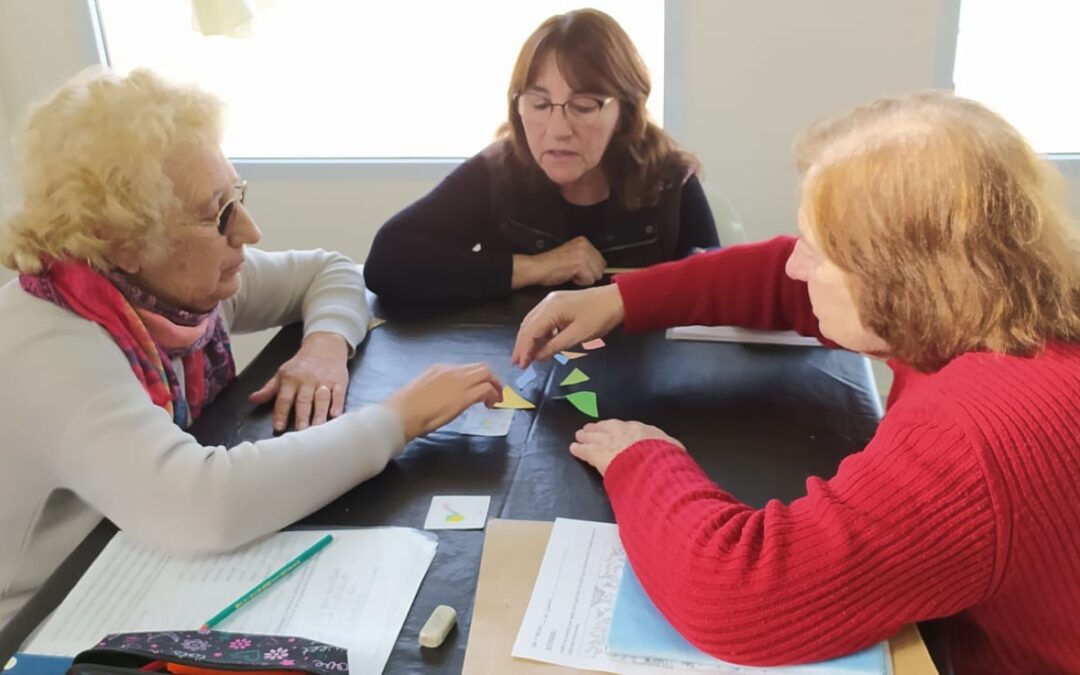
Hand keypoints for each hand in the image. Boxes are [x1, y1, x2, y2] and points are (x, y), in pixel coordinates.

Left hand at [250, 332, 349, 431]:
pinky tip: (334, 414)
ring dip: (319, 414)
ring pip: (321, 399)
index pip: (284, 398)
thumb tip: (253, 399)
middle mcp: (307, 380)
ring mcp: (324, 380)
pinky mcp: (339, 381)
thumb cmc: (302, 363)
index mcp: (290, 378)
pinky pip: (338, 394)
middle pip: (303, 401)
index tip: (278, 427)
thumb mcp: (283, 373)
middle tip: (301, 432)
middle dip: (302, 417)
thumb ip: (269, 389)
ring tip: (317, 428)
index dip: (281, 413)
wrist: (325, 345)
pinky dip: (337, 404)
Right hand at [385, 363, 502, 441]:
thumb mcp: (422, 390)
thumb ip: (436, 389)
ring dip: (495, 386)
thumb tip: (443, 397)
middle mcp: (451, 371)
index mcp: (440, 369)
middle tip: (495, 393)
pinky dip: (493, 395)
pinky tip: (491, 405)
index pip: (466, 369)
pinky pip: (486, 389)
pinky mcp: (464, 396)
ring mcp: (458, 382)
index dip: (476, 378)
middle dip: (492, 379)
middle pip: (481, 367)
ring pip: (486, 374)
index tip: (479, 390)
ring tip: (496, 400)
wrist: (400, 414)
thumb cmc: (405, 408)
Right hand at [511, 236, 606, 288]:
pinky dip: (579, 282)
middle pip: (601, 268)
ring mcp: (583, 254)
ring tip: (571, 273)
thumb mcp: (572, 256)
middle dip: (589, 274)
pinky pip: (589, 280)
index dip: (590, 269)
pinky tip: (569, 275)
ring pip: (596, 275)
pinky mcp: (580, 264)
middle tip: (573, 272)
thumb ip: (586, 258)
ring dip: (584, 278)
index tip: (578, 269)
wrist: (538, 268)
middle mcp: (585, 245)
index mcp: (583, 241)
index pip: (601, 260)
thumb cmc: (551, 265)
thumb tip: (599, 268)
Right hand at [511, 284, 624, 366]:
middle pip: (528, 326)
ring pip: (533, 322)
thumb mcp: (578, 335)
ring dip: (529, 340)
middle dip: (522, 345)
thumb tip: (537, 356)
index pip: (531, 331)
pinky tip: (540, 345)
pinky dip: (539, 333)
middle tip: (517, 363)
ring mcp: (552, 301)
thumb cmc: (600, 317)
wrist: (618, 299)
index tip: (521, 365)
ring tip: (526, 357)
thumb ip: (555, 346)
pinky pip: (543, 320)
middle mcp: (547, 303)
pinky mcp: (559, 303)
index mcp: (551, 309)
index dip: (524, 349)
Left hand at [570, 419, 684, 475]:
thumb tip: (675, 450)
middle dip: (598, 428)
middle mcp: (622, 432)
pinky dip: (578, 449)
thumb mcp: (673, 449)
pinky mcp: (597, 454)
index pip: (626, 427)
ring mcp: (608, 441)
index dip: (618, 429)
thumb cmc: (665, 457)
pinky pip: (585, 450)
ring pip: (593, 436)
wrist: (651, 463)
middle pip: (606, 427)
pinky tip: (573, 448)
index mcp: (641, 430)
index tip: (614, 430)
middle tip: (591, 428)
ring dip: (586, 436)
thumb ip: (670, 447)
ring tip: (579, 435)